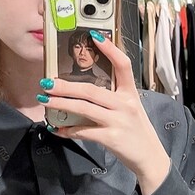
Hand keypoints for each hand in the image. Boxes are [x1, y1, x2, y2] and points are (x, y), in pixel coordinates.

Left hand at [41, 34, 171, 194]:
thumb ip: (112, 98)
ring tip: (45, 100)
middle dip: (65, 86)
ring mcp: (118, 121)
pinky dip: (68, 130)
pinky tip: (57, 128)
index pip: (123, 65)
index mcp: (130, 94)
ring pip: (84, 108)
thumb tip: (82, 89)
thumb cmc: (136, 132)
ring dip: (61, 103)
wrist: (149, 158)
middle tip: (47, 82)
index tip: (95, 36)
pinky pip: (84, 131)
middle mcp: (125, 105)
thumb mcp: (130, 109)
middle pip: (91, 90)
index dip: (110, 49)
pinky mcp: (111, 138)